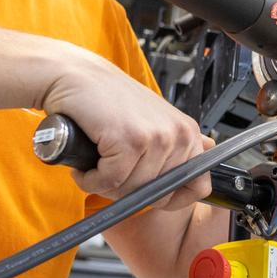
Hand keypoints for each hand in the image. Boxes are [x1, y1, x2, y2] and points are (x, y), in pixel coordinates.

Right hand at [39, 49, 213, 208]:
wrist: (75, 77)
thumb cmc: (109, 101)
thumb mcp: (153, 122)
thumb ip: (176, 145)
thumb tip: (200, 168)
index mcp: (187, 132)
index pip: (198, 187)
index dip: (171, 200)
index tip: (147, 196)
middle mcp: (178, 134)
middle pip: (158, 195)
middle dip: (129, 193)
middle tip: (109, 172)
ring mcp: (155, 137)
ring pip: (132, 191)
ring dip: (105, 185)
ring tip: (95, 163)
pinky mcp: (129, 140)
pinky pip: (110, 181)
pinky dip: (90, 180)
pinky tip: (84, 166)